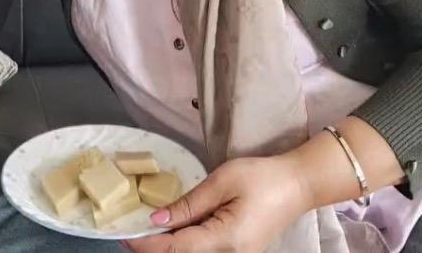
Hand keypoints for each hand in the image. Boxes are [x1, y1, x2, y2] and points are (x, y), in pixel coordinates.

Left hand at [124, 155, 307, 252]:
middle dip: (154, 246)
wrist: (298, 185)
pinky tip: (174, 227)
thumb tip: (156, 220)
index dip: (147, 243)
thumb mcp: (222, 182)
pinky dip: (185, 242)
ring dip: (169, 244)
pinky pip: (204, 252)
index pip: (175, 248)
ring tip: (148, 226)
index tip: (123, 234)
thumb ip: (188, 204)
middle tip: (131, 228)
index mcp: (225, 240)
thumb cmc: (262, 177)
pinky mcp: (238, 252)